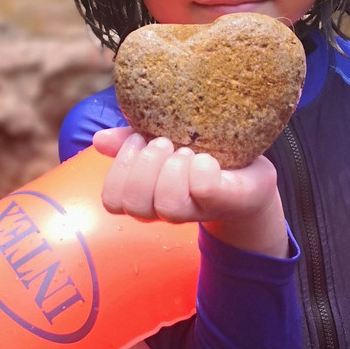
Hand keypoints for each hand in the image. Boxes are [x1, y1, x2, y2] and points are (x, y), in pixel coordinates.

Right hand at [93, 127, 289, 256]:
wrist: (251, 174)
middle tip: (166, 143)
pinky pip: (205, 188)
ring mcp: (199, 208)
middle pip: (135, 204)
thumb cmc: (201, 153)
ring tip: (187, 151)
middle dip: (145, 165)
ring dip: (173, 168)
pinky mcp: (228, 199)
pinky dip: (202, 168)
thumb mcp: (164, 141)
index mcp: (150, 195)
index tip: (138, 140)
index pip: (113, 200)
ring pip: (167, 205)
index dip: (120, 169)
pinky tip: (209, 158)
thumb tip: (99, 140)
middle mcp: (170, 208)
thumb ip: (131, 141)